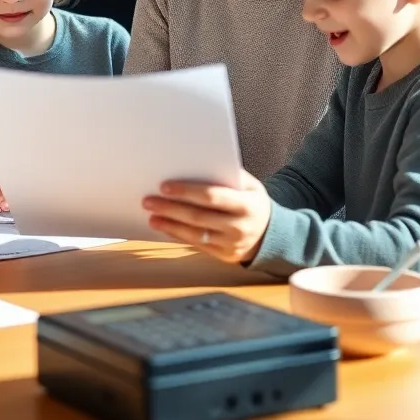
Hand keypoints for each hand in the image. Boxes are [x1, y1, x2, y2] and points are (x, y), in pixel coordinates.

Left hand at [142, 168, 271, 263]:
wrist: (271, 235)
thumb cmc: (253, 203)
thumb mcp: (250, 186)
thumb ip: (229, 175)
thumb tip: (199, 163)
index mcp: (246, 206)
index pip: (212, 197)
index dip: (187, 191)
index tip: (164, 186)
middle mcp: (239, 227)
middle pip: (198, 217)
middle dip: (170, 208)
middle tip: (148, 201)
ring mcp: (231, 244)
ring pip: (195, 235)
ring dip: (170, 225)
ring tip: (152, 216)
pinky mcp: (224, 256)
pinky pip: (197, 246)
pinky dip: (178, 236)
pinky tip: (165, 227)